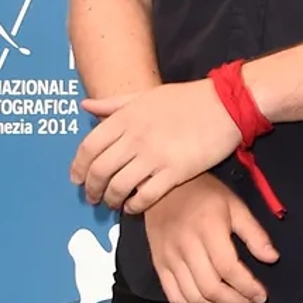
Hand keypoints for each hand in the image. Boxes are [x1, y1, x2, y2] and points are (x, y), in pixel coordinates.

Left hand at [73, 79, 239, 211]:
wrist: (225, 104)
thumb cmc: (186, 99)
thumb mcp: (146, 95)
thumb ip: (114, 104)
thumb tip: (85, 106)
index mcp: (125, 117)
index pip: (89, 147)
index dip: (78, 167)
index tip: (77, 178)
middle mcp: (134, 138)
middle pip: (100, 170)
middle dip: (91, 188)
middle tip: (92, 197)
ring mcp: (154, 156)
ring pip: (119, 186)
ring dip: (111, 199)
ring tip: (113, 204)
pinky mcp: (175, 172)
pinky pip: (146, 196)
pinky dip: (135, 205)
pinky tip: (134, 207)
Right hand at [142, 175, 277, 302]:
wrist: (162, 188)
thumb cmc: (203, 194)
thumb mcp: (235, 205)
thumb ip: (254, 233)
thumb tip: (272, 258)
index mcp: (207, 229)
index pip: (228, 268)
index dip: (247, 287)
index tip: (262, 295)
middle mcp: (185, 246)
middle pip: (211, 288)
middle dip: (236, 302)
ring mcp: (168, 258)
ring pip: (193, 297)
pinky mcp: (158, 266)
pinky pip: (175, 297)